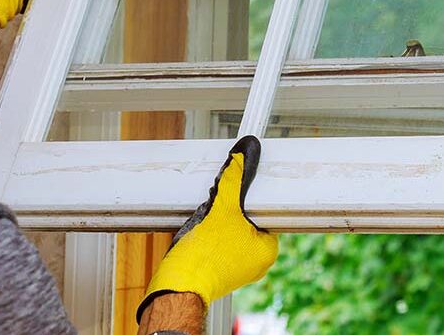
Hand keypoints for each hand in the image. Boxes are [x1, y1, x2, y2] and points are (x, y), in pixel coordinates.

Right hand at [137, 136, 278, 323]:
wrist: (175, 288)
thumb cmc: (202, 257)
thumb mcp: (222, 209)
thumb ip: (234, 179)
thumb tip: (245, 154)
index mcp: (268, 249)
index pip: (268, 212)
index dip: (255, 196)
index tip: (246, 186)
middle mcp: (258, 262)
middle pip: (249, 220)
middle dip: (234, 209)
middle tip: (222, 202)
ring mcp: (239, 269)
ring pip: (233, 231)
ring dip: (221, 221)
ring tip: (209, 219)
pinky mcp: (220, 272)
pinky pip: (221, 244)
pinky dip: (212, 234)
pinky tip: (202, 230)